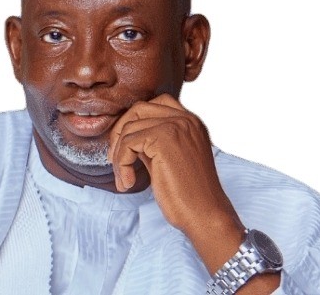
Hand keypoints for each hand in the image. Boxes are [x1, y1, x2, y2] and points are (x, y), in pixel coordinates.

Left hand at [107, 93, 279, 291]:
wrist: (205, 215)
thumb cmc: (187, 194)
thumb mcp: (168, 159)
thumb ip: (152, 141)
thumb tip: (124, 134)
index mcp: (191, 122)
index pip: (154, 104)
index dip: (133, 122)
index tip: (124, 150)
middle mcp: (186, 119)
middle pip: (138, 109)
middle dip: (120, 133)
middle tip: (114, 160)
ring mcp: (176, 126)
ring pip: (129, 129)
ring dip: (119, 156)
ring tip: (124, 179)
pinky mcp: (164, 138)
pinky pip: (128, 143)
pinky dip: (121, 164)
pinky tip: (128, 183)